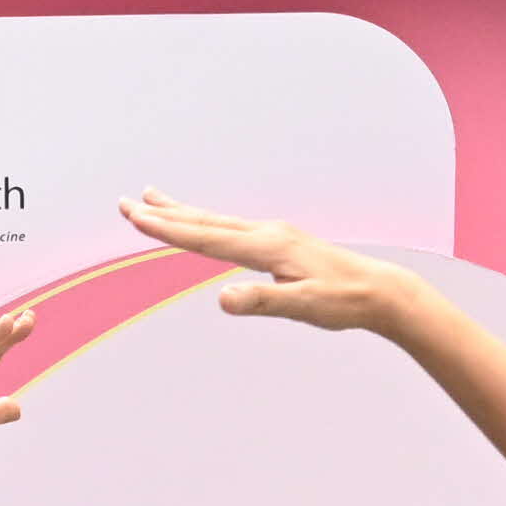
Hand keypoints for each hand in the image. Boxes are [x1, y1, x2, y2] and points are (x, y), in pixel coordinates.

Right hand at [123, 191, 449, 339]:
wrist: (379, 290)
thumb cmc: (343, 302)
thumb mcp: (303, 307)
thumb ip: (262, 302)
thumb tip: (221, 299)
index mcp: (266, 246)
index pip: (205, 237)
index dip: (166, 229)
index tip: (135, 218)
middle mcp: (266, 233)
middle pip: (203, 220)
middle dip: (163, 213)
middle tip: (126, 203)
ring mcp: (273, 234)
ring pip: (215, 219)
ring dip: (181, 211)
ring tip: (152, 198)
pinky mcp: (279, 241)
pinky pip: (231, 226)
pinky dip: (206, 220)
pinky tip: (202, 222)